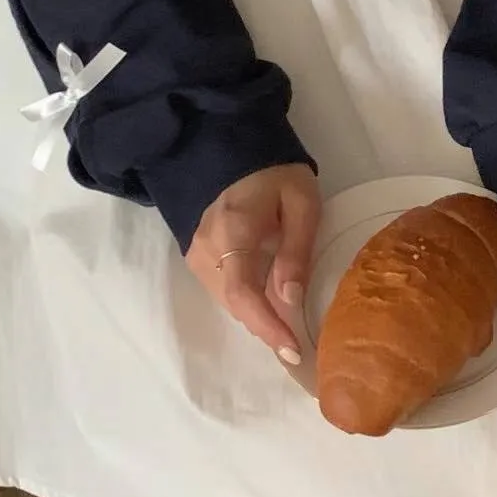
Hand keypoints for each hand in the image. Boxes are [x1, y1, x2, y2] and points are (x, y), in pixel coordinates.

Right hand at [186, 164, 320, 364]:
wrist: (228, 146)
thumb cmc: (274, 171)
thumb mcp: (301, 201)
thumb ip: (297, 249)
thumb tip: (290, 299)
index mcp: (234, 231)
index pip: (244, 294)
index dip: (268, 327)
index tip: (292, 351)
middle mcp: (207, 248)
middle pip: (234, 304)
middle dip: (266, 329)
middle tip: (297, 350)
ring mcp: (196, 252)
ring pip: (226, 300)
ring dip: (255, 317)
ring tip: (287, 331)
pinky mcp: (195, 254)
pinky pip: (221, 288)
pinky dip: (245, 301)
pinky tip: (268, 304)